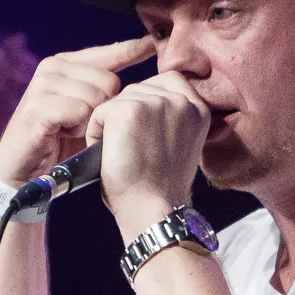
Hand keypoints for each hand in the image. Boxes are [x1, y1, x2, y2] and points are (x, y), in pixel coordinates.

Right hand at [0, 36, 156, 184]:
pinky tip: (62, 135)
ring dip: (89, 123)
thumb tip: (144, 76)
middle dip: (104, 109)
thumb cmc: (58, 142)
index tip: (151, 44)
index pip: (109, 52)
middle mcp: (52, 68)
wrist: (23, 171)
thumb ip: (106, 91)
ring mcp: (43, 85)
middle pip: (109, 81)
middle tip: (81, 124)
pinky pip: (80, 112)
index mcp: (65, 63)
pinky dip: (78, 130)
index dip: (132, 50)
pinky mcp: (37, 106)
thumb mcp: (87, 112)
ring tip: (69, 131)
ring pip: (96, 98)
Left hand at [84, 71, 209, 236]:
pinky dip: (96, 134)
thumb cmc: (159, 186)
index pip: (164, 82)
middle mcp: (181, 100)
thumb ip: (168, 115)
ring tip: (125, 155)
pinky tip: (111, 156)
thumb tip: (142, 98)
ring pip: (117, 101)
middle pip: (137, 90)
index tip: (149, 141)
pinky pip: (100, 112)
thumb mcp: (177, 141)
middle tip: (136, 153)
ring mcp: (157, 102)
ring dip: (111, 126)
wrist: (153, 211)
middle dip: (127, 117)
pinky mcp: (130, 110)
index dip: (146, 109)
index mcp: (197, 107)